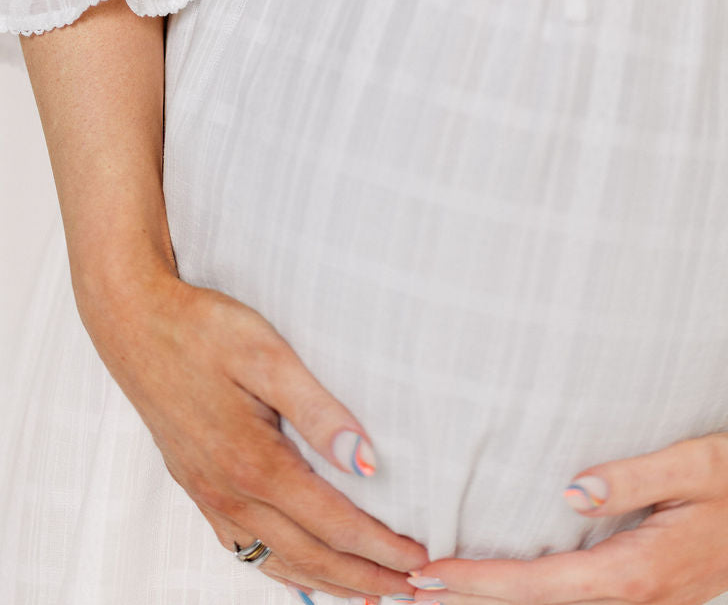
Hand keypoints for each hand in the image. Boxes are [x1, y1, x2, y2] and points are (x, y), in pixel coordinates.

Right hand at [79, 267, 429, 598]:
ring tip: (370, 593)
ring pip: (276, 561)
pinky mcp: (197, 488)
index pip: (333, 524)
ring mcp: (208, 496)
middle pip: (310, 556)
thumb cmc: (204, 330)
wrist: (133, 324)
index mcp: (253, 463)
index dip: (380, 548)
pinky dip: (281, 570)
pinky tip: (301, 573)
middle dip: (364, 578)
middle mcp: (229, 492)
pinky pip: (244, 549)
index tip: (419, 560)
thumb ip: (320, 410)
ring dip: (327, 582)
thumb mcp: (269, 355)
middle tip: (412, 590)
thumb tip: (368, 461)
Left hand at [404, 428, 727, 604]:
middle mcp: (641, 597)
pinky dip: (538, 598)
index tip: (429, 575)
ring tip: (441, 592)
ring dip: (501, 603)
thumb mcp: (695, 462)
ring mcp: (650, 601)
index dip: (481, 583)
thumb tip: (567, 489)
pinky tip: (513, 587)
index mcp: (641, 569)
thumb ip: (630, 477)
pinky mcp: (655, 591)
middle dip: (473, 603)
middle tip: (406, 592)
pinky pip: (583, 604)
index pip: (542, 587)